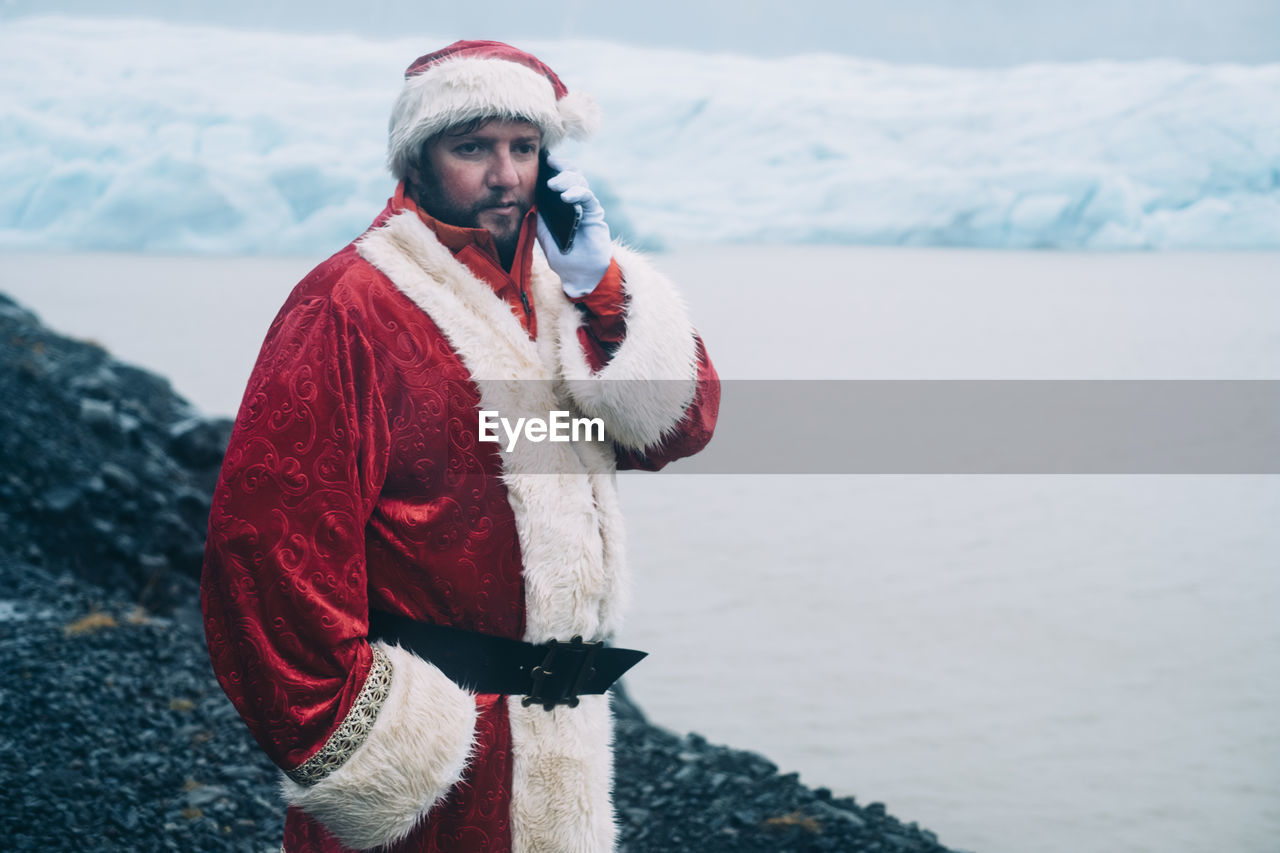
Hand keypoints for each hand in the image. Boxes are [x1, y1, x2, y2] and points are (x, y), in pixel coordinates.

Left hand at [535, 155, 612, 297]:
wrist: (579, 275)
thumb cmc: (563, 258)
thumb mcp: (543, 236)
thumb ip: (538, 218)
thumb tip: (529, 200)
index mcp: (562, 205)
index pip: (560, 178)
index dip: (554, 167)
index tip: (543, 159)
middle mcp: (575, 202)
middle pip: (572, 175)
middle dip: (561, 170)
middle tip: (549, 172)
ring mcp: (586, 207)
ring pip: (580, 182)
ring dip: (566, 180)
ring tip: (554, 186)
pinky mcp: (595, 214)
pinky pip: (588, 197)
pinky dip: (577, 193)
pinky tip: (566, 197)